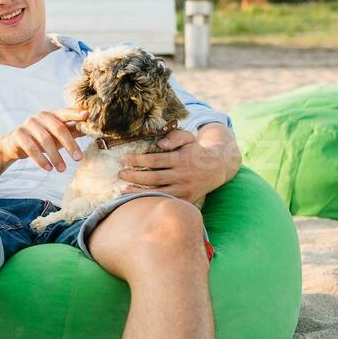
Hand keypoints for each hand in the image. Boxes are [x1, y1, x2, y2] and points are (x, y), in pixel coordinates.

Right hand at [0, 108, 87, 172]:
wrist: (15, 144)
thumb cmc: (42, 138)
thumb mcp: (58, 135)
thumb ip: (73, 131)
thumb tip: (91, 129)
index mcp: (53, 114)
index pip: (66, 112)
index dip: (76, 113)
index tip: (87, 115)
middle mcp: (41, 116)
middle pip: (58, 129)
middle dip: (70, 145)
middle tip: (79, 159)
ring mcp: (28, 124)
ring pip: (45, 140)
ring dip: (56, 156)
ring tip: (63, 169)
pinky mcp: (19, 134)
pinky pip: (31, 147)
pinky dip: (41, 160)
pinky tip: (48, 169)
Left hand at [118, 128, 236, 202]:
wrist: (217, 168)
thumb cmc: (196, 150)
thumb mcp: (188, 138)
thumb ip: (175, 137)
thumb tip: (160, 143)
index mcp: (181, 159)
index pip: (155, 160)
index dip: (138, 159)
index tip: (124, 158)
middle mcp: (182, 175)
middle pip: (154, 178)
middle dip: (134, 176)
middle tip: (120, 173)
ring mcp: (184, 189)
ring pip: (158, 192)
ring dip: (139, 192)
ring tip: (124, 190)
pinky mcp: (186, 199)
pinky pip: (166, 201)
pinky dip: (152, 201)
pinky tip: (138, 200)